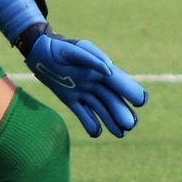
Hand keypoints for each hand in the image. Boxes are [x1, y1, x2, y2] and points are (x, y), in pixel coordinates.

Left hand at [0, 0, 146, 137]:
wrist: (39, 51)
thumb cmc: (59, 47)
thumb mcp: (75, 49)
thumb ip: (93, 58)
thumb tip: (110, 70)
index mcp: (100, 69)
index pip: (120, 82)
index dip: (131, 91)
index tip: (141, 102)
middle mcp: (95, 82)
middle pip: (113, 99)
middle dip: (122, 112)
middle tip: (131, 125)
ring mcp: (84, 92)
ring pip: (101, 109)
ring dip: (111, 121)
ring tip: (121, 134)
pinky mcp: (71, 99)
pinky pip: (83, 113)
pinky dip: (90, 123)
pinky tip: (97, 133)